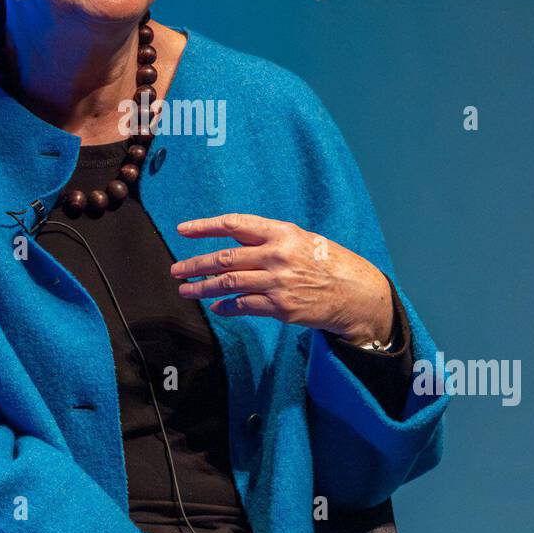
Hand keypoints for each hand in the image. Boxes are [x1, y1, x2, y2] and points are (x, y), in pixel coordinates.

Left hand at [169, 213, 394, 346]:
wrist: (356, 292)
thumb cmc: (327, 262)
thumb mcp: (300, 240)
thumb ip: (267, 240)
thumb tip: (232, 243)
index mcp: (281, 233)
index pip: (235, 225)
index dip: (205, 226)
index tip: (183, 230)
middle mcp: (277, 255)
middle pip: (225, 258)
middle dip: (195, 264)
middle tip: (177, 270)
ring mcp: (278, 282)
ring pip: (228, 283)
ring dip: (203, 288)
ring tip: (186, 290)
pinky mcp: (281, 307)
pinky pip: (244, 306)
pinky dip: (226, 307)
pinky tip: (216, 307)